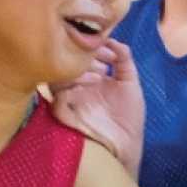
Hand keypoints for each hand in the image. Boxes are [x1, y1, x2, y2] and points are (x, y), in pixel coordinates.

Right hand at [48, 40, 144, 176]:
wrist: (126, 147)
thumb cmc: (128, 119)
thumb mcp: (130, 84)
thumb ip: (124, 59)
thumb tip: (114, 40)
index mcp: (89, 77)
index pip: (80, 54)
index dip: (93, 47)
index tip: (110, 51)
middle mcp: (76, 86)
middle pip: (67, 62)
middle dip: (85, 55)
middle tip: (104, 59)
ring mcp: (69, 99)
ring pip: (59, 75)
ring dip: (79, 69)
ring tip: (100, 73)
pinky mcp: (64, 114)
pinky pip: (56, 96)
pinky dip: (72, 85)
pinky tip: (94, 83)